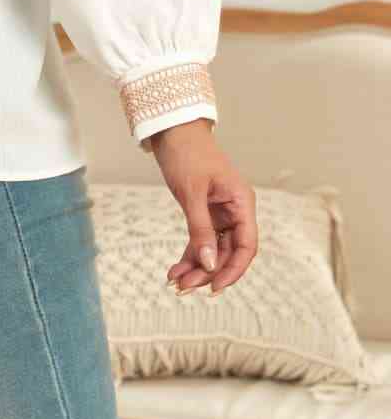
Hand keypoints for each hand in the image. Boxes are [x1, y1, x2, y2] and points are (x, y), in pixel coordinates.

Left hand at [148, 119, 257, 295]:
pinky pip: (201, 240)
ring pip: (212, 249)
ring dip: (196, 267)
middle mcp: (235, 210)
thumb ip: (200, 229)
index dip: (233, 270)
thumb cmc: (187, 153)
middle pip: (227, 252)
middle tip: (184, 288)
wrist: (171, 130)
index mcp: (241, 203)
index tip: (213, 287)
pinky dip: (189, 255)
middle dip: (207, 271)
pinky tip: (175, 270)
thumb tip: (208, 264)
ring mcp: (219, 212)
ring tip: (175, 283)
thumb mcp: (191, 193)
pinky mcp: (204, 212)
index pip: (246, 246)